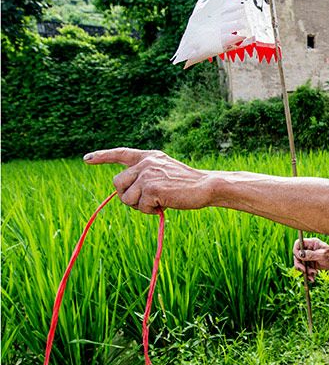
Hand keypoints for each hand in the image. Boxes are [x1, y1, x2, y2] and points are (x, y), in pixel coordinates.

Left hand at [83, 148, 211, 213]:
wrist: (205, 186)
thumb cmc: (187, 184)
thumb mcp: (164, 172)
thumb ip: (146, 176)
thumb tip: (127, 194)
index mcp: (148, 157)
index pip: (120, 154)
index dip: (102, 156)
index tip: (87, 159)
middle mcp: (145, 163)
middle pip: (118, 183)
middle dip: (126, 196)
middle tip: (144, 201)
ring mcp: (147, 175)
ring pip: (126, 197)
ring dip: (139, 206)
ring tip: (157, 203)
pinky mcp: (152, 188)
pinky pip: (140, 206)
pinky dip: (150, 210)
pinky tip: (164, 205)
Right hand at [293, 237, 328, 282]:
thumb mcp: (322, 255)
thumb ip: (310, 254)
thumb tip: (299, 254)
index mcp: (311, 243)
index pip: (297, 244)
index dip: (296, 252)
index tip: (300, 259)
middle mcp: (308, 249)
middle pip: (297, 256)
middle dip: (300, 265)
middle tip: (305, 271)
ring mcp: (309, 257)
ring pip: (300, 264)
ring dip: (305, 271)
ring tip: (313, 275)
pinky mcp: (310, 263)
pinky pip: (305, 269)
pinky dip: (308, 275)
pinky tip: (312, 278)